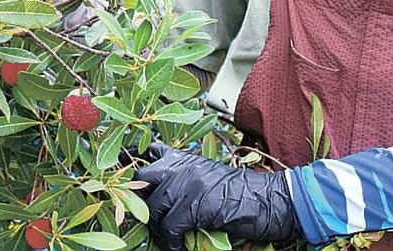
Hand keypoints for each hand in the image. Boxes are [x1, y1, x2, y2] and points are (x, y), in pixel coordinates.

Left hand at [125, 143, 300, 250]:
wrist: (272, 201)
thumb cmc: (243, 194)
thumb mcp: (209, 177)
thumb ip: (185, 179)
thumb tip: (160, 197)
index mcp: (185, 159)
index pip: (149, 152)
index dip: (132, 162)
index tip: (121, 173)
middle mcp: (182, 167)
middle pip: (142, 178)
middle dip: (139, 200)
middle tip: (149, 220)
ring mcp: (187, 184)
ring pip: (153, 208)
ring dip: (158, 229)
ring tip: (169, 241)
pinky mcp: (195, 205)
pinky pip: (170, 227)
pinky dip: (171, 243)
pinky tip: (179, 249)